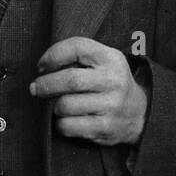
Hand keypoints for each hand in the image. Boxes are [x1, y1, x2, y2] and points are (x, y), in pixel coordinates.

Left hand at [31, 36, 147, 145]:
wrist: (140, 113)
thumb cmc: (109, 82)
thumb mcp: (103, 60)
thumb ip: (78, 55)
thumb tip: (42, 69)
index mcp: (110, 58)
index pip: (77, 47)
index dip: (53, 55)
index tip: (41, 66)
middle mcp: (113, 80)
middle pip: (70, 80)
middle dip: (45, 85)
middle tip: (35, 88)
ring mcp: (111, 105)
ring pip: (66, 105)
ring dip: (52, 106)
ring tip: (55, 105)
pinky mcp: (105, 128)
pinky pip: (69, 126)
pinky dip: (59, 123)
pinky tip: (65, 119)